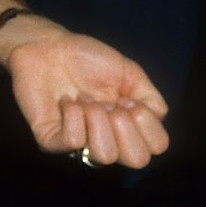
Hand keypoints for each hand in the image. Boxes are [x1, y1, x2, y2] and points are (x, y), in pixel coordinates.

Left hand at [0, 16, 169, 167]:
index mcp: (128, 127)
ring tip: (84, 99)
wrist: (48, 47)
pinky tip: (66, 101)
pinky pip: (73, 141)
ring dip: (97, 118)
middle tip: (108, 104)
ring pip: (104, 154)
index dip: (146, 120)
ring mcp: (79, 145)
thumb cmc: (87, 59)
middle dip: (125, 124)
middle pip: (137, 160)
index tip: (126, 98)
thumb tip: (158, 120)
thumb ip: (151, 98)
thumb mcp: (130, 72)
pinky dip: (73, 114)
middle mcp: (107, 141)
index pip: (157, 146)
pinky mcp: (51, 141)